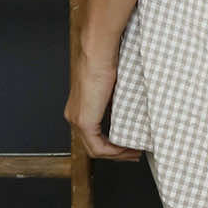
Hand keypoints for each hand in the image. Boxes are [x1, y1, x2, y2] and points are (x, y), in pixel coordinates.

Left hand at [64, 43, 141, 161]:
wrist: (98, 53)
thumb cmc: (105, 61)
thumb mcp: (111, 86)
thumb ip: (115, 101)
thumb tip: (129, 109)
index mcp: (79, 107)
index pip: (91, 135)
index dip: (110, 145)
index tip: (127, 145)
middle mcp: (74, 115)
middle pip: (93, 145)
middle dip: (114, 153)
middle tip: (132, 153)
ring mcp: (77, 120)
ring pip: (94, 149)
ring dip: (115, 154)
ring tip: (133, 153)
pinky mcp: (84, 121)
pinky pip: (98, 147)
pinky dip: (113, 152)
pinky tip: (126, 150)